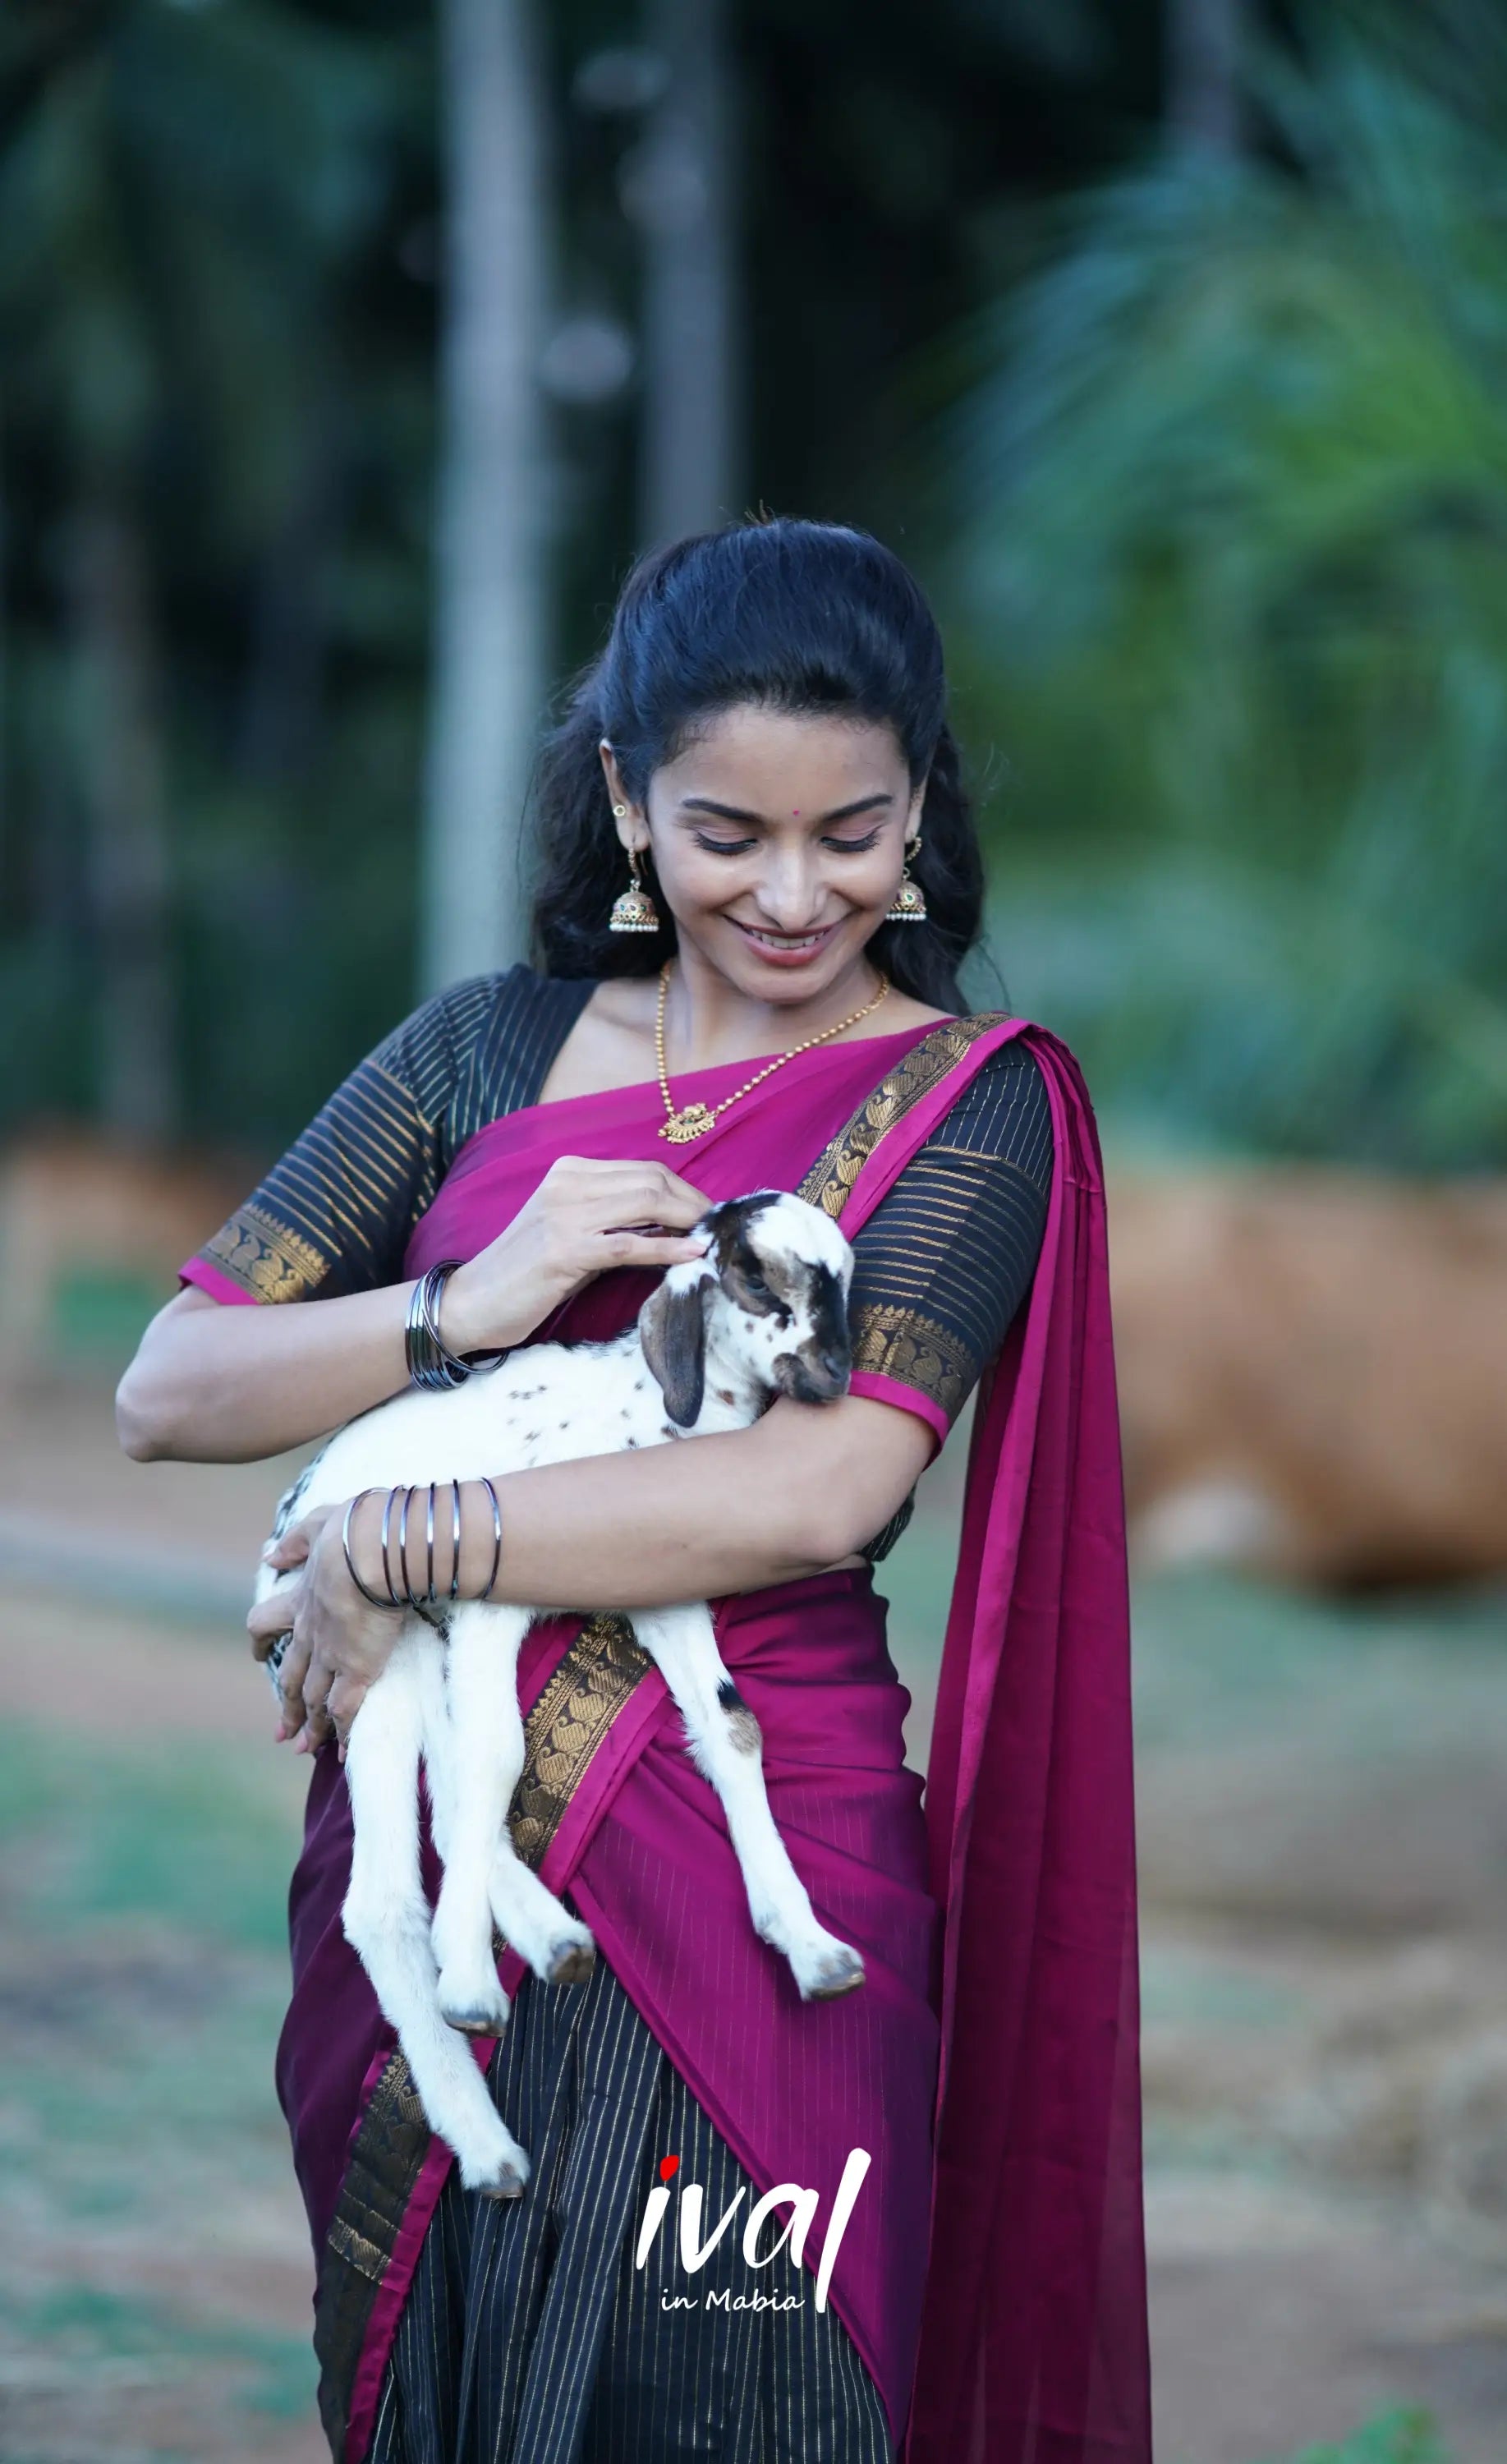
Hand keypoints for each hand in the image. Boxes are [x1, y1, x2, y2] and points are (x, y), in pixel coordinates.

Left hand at [246, 1500, 402, 1756]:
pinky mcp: (358, 1670)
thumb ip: (294, 1542)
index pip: (264, 1625)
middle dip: (285, 1707)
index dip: (261, 1641)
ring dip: (308, 1727)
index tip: (259, 1653)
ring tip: (303, 1749)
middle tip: (279, 1733)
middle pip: (289, 1678)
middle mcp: (310, 1635)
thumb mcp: (318, 1525)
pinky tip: (342, 1755)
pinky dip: (341, 1734)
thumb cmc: (354, 1531)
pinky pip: (345, 1711)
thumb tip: (268, 1556)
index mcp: (300, 1600)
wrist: (376, 1551)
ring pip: (313, 1700)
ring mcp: (333, 1656)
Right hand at [440, 1155, 710, 1353]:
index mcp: (569, 1172)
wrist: (471, 1302)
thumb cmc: (526, 1274)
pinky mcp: (563, 1250)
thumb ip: (614, 1220)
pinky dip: (666, 1247)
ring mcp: (563, 1214)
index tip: (709, 1216)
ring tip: (713, 1240)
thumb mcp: (572, 1233)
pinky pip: (629, 1243)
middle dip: (693, 1205)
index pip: (644, 1170)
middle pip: (651, 1181)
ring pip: (645, 1203)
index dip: (684, 1191)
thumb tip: (675, 1225)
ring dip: (688, 1222)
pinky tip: (691, 1255)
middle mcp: (567, 1184)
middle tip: (718, 1231)